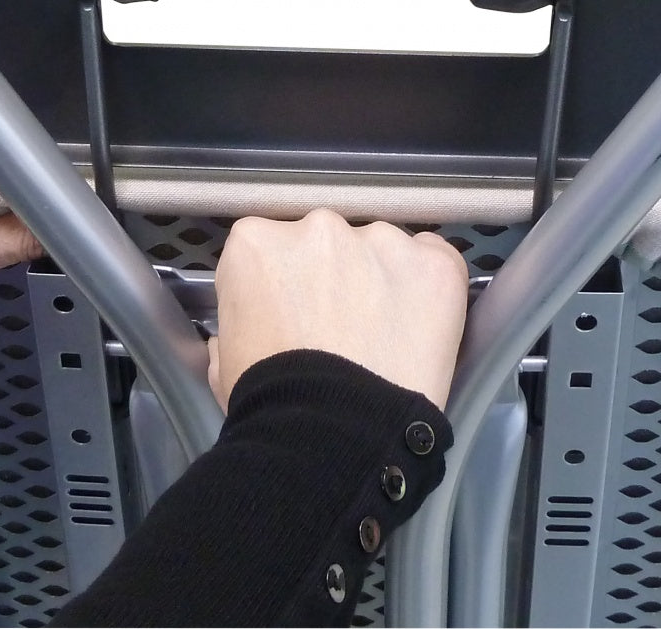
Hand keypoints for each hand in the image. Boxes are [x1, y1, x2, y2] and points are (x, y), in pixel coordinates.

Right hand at [207, 209, 467, 410]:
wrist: (334, 433)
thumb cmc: (268, 401)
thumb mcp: (225, 360)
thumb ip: (238, 324)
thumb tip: (255, 327)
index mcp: (256, 243)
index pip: (270, 248)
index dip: (284, 284)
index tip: (293, 315)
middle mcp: (318, 226)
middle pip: (327, 242)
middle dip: (333, 276)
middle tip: (340, 328)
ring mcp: (381, 240)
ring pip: (381, 250)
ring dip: (381, 280)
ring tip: (385, 337)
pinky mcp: (434, 263)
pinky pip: (433, 261)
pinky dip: (428, 288)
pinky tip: (421, 328)